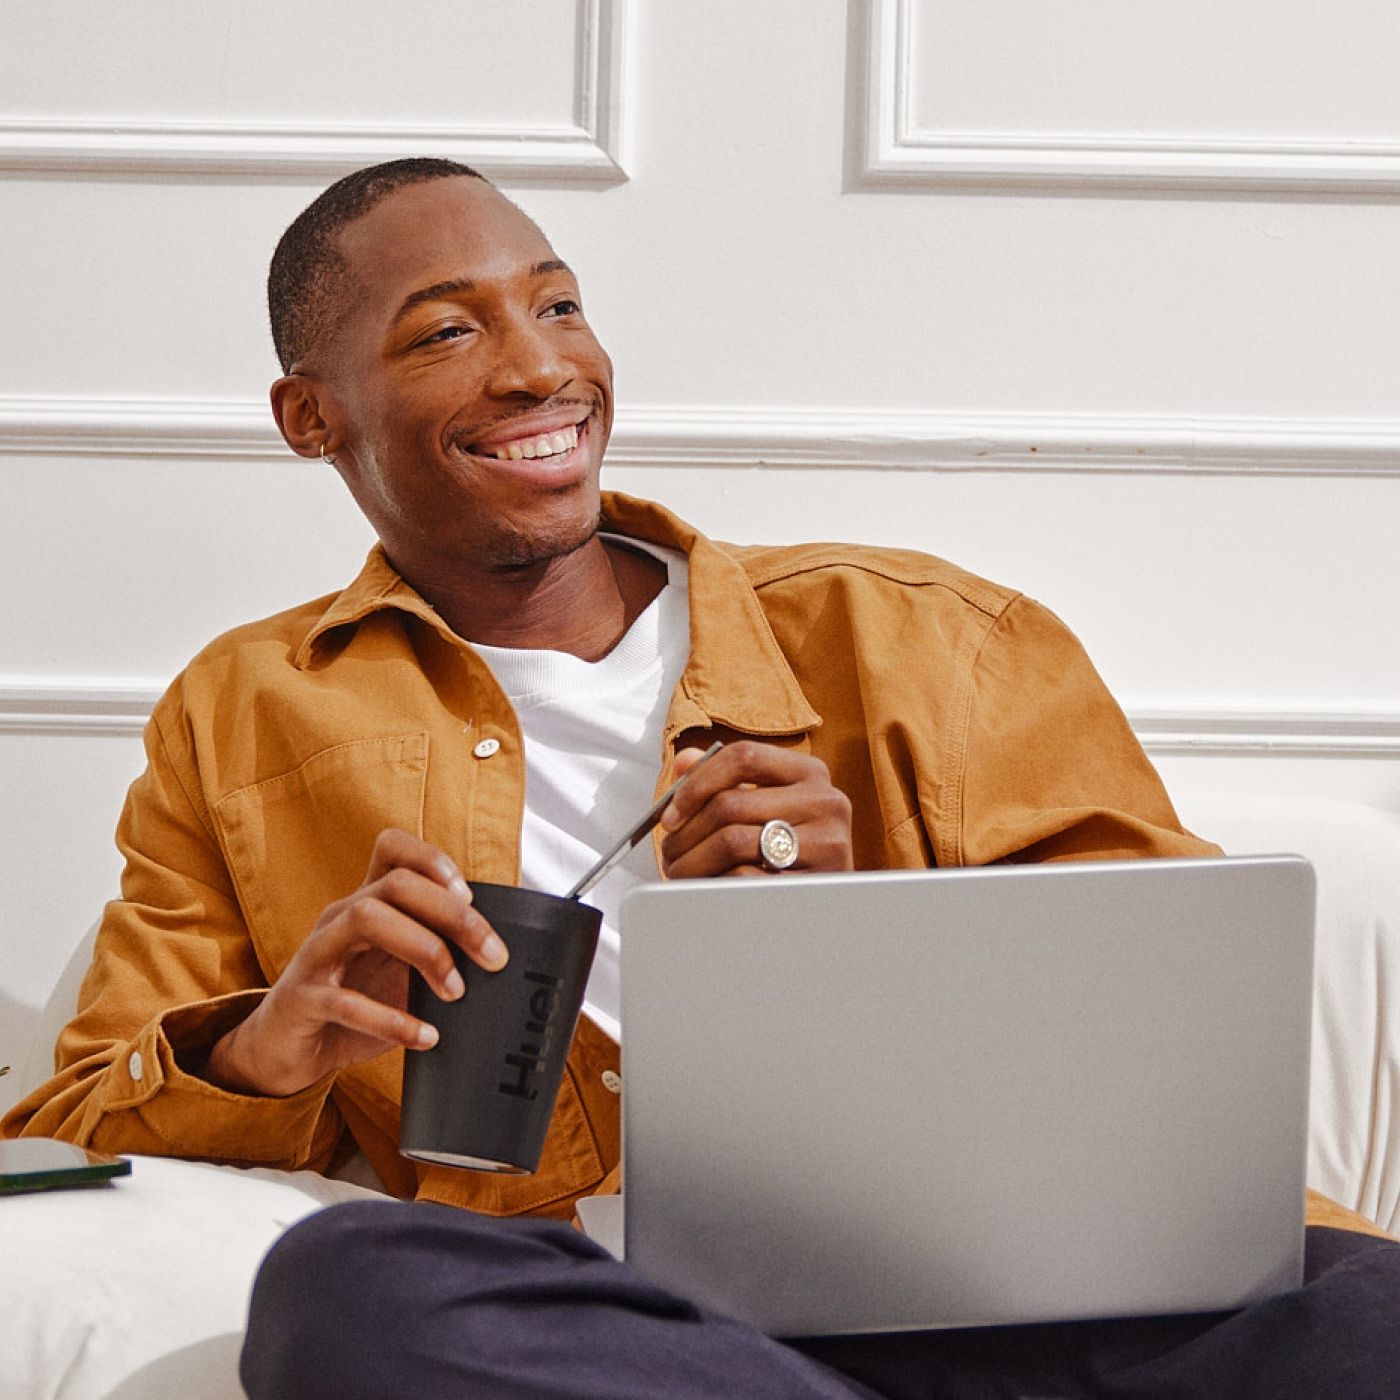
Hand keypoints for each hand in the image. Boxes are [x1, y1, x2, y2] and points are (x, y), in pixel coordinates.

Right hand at [206, 829, 505, 1097]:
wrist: (292, 1052)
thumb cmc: (356, 1003)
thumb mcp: (398, 970)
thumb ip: (435, 950)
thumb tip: (499, 954)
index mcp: (366, 903)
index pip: (392, 848)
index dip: (433, 858)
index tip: (471, 894)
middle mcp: (339, 917)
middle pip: (396, 884)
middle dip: (454, 916)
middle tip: (493, 957)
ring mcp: (316, 954)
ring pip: (366, 917)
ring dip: (424, 951)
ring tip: (457, 993)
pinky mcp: (300, 999)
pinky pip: (344, 1000)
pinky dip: (391, 1019)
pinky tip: (426, 1037)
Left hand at [659, 741, 852, 878]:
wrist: (832, 905)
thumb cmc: (792, 851)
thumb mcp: (766, 806)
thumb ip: (725, 780)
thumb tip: (684, 762)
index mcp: (810, 773)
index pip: (743, 757)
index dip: (697, 782)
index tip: (671, 813)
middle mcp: (825, 802)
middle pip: (731, 803)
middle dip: (686, 832)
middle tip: (670, 852)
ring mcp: (826, 843)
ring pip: (733, 841)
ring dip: (693, 861)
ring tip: (682, 872)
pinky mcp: (815, 882)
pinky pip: (746, 877)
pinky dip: (717, 883)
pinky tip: (712, 887)